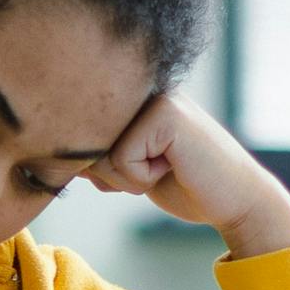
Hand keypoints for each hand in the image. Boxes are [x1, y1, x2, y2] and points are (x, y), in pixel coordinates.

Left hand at [86, 92, 289, 257]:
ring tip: (168, 168)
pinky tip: (175, 168)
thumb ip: (97, 154)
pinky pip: (121, 160)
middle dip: (114, 175)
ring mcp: (154, 96)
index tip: (146, 169)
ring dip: (129, 179)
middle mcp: (141, 88)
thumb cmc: (186, 186)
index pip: (83, 136)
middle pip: (86, 144)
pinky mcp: (165, 113)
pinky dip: (142, 179)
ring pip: (101, 153)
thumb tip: (52, 151)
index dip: (104, 168)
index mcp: (132, 96)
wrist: (237, 201)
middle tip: (158, 172)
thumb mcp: (130, 167)